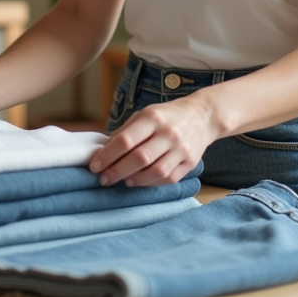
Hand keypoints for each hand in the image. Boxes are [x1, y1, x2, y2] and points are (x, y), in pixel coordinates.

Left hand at [88, 94, 218, 186]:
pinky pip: (169, 178)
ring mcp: (181, 149)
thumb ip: (126, 131)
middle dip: (117, 171)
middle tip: (103, 179)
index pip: (126, 140)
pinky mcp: (190, 162)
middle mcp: (168, 133)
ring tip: (123, 181)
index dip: (107, 155)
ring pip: (155, 171)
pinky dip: (151, 183)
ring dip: (135, 179)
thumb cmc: (167, 116)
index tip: (94, 166)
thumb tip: (104, 150)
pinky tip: (140, 181)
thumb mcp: (145, 114)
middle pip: (139, 158)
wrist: (203, 116)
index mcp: (153, 118)